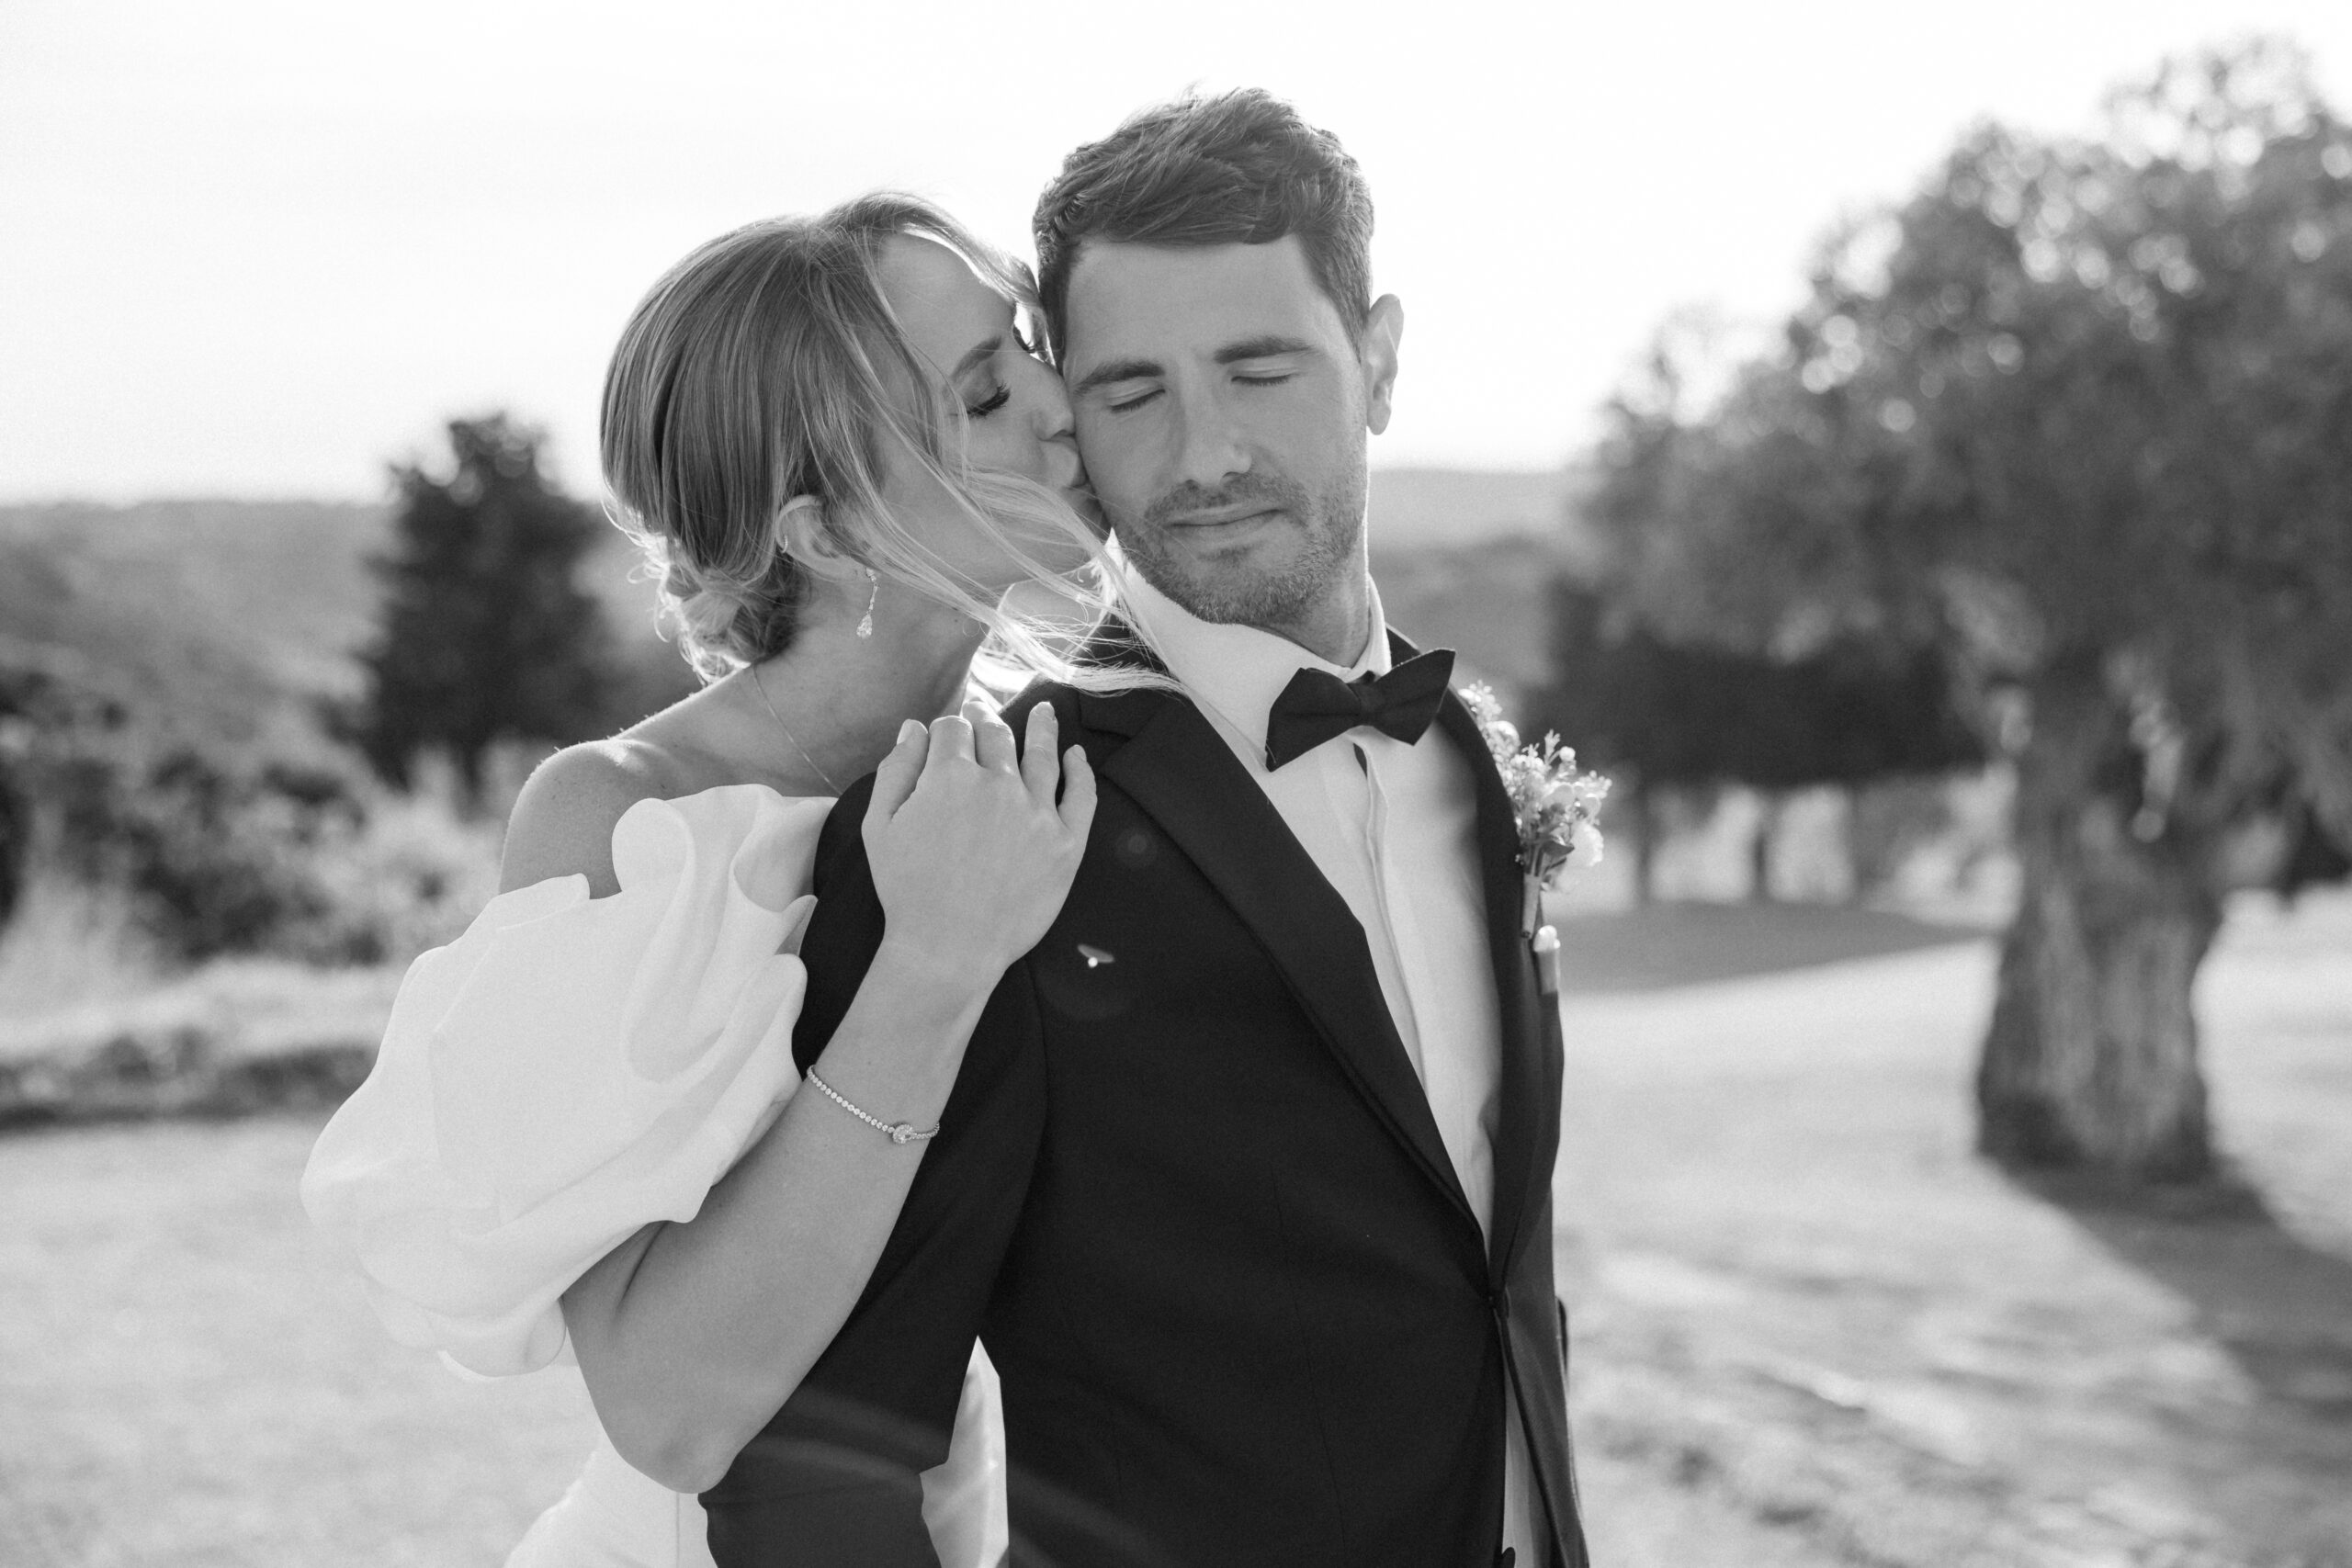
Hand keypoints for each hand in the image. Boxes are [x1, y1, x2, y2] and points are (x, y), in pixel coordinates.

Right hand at [861, 699, 1096, 993]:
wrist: (948, 948)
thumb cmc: (906, 890)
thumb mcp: (879, 827)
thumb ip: (896, 770)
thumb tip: (914, 727)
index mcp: (949, 776)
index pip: (953, 729)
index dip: (948, 727)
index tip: (949, 730)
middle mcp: (998, 784)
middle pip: (996, 735)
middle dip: (986, 720)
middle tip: (984, 712)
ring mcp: (1037, 812)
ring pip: (1042, 754)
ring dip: (1042, 727)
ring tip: (1044, 710)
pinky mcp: (1067, 842)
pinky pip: (1081, 795)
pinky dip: (1081, 769)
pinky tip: (1078, 755)